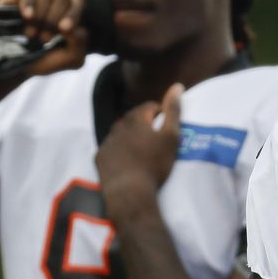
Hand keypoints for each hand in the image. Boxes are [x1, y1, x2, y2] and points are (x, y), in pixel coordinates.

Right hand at [0, 0, 88, 74]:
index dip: (73, 13)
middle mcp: (54, 1)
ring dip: (40, 16)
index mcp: (69, 12)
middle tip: (44, 38)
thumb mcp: (70, 59)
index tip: (64, 29)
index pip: (78, 0)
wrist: (14, 63)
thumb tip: (74, 27)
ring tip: (31, 34)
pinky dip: (28, 2)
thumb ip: (80, 44)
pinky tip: (27, 16)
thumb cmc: (45, 59)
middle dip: (54, 19)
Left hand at [95, 83, 183, 223]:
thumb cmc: (154, 163)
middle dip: (145, 126)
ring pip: (122, 134)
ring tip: (143, 153)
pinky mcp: (99, 157)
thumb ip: (173, 110)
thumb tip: (177, 86)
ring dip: (132, 138)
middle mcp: (118, 126)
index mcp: (136, 118)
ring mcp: (107, 142)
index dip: (161, 115)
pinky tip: (129, 163)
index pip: (150, 107)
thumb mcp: (171, 136)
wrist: (130, 192)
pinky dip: (120, 151)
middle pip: (134, 119)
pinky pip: (112, 149)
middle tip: (157, 141)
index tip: (167, 129)